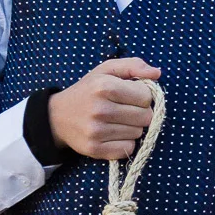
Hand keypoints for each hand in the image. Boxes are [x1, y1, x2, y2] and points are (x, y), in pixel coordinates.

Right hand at [47, 57, 161, 159]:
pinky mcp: (94, 149)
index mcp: (104, 87)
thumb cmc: (88, 90)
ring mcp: (96, 131)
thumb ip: (133, 66)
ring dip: (132, 128)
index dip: (142, 96)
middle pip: (145, 117)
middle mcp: (100, 110)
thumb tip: (157, 73)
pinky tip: (112, 134)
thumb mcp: (106, 70)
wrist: (57, 116)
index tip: (130, 96)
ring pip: (138, 133)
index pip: (146, 97)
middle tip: (124, 109)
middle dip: (139, 113)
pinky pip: (127, 149)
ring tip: (116, 121)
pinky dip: (124, 143)